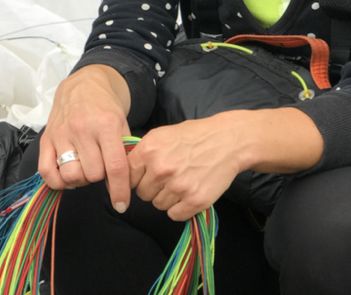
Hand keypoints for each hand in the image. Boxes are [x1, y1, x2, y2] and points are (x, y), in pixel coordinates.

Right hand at [38, 64, 131, 212]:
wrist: (83, 85)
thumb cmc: (105, 107)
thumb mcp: (123, 125)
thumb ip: (123, 153)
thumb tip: (123, 184)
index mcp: (106, 125)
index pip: (115, 167)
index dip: (120, 191)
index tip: (122, 205)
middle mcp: (82, 129)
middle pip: (92, 174)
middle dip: (100, 177)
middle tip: (101, 167)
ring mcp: (62, 134)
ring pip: (71, 175)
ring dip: (80, 179)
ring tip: (84, 168)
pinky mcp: (46, 138)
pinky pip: (46, 171)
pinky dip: (57, 182)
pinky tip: (67, 176)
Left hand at [129, 108, 324, 220]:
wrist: (227, 141)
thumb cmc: (193, 136)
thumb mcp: (161, 135)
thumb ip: (142, 152)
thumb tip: (123, 171)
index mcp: (149, 150)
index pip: (127, 177)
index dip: (135, 178)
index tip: (142, 179)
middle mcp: (161, 169)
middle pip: (142, 193)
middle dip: (152, 188)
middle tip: (168, 177)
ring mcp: (178, 186)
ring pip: (158, 205)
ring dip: (167, 198)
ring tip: (181, 182)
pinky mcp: (195, 200)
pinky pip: (175, 214)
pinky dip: (180, 208)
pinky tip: (188, 193)